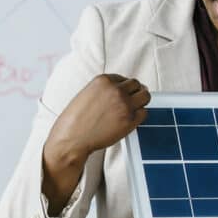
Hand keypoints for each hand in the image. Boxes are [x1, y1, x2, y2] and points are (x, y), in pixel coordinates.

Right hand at [41, 74, 149, 214]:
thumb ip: (104, 90)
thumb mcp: (87, 94)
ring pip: (145, 96)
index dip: (124, 88)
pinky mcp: (130, 120)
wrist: (72, 138)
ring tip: (134, 109)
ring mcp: (124, 105)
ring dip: (141, 102)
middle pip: (137, 85)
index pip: (124, 78)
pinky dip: (139, 115)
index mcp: (103, 81)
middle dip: (135, 92)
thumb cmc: (75, 120)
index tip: (123, 94)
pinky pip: (144, 113)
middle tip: (131, 101)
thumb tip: (118, 91)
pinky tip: (130, 119)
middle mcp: (116, 90)